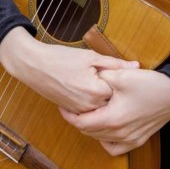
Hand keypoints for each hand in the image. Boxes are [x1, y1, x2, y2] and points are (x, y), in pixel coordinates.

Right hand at [0, 27, 137, 114]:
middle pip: (112, 101)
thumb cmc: (60, 58)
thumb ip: (114, 63)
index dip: (122, 80)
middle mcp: (90, 107)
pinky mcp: (73, 112)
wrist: (33, 66)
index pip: (121, 90)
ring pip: (101, 107)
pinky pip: (90, 111)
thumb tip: (136, 66)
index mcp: (97, 92)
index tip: (121, 73)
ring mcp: (81, 112)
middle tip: (108, 78)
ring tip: (95, 82)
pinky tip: (87, 88)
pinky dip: (92, 102)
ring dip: (103, 98)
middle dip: (114, 90)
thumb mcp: (89, 56)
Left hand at [64, 68, 169, 155]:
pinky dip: (105, 139)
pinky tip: (104, 126)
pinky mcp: (138, 140)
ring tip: (87, 112)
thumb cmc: (148, 84)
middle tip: (72, 106)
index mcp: (113, 119)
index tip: (63, 104)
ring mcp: (130, 139)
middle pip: (89, 132)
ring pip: (100, 139)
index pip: (81, 123)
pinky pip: (114, 147)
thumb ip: (99, 77)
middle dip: (78, 119)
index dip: (69, 115)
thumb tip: (85, 78)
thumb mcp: (120, 75)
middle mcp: (120, 134)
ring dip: (90, 128)